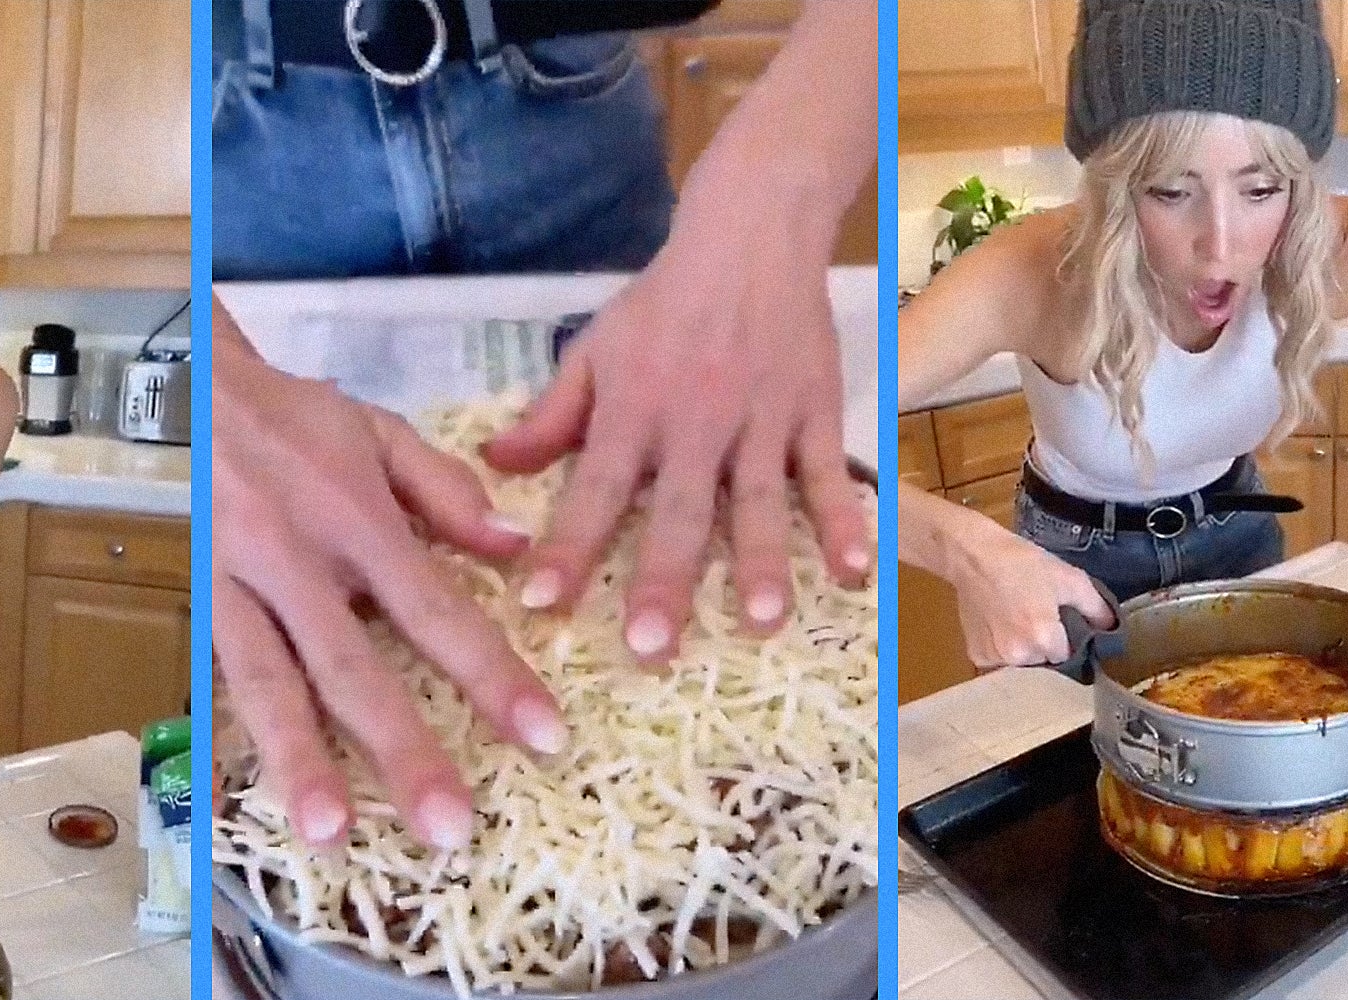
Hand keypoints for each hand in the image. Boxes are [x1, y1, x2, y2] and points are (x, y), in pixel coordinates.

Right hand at [211, 347, 566, 851]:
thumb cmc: (294, 417)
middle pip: (357, 669)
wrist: (189, 388)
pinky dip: (245, 738)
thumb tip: (516, 549)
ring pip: (274, 685)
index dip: (492, 677)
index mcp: (359, 519)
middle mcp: (300, 563)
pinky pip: (223, 680)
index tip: (542, 735)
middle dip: (404, 751)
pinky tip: (267, 795)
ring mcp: (239, 588)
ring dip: (303, 762)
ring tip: (330, 833)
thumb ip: (448, 490)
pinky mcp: (195, 603)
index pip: (439, 611)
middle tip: (448, 826)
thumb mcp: (380, 431)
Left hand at [482, 230, 869, 664]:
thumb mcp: (595, 349)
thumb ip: (551, 416)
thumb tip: (493, 465)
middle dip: (663, 580)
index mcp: (634, 408)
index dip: (567, 546)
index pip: (594, 486)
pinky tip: (854, 571)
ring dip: (762, 561)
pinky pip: (829, 472)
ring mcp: (761, 420)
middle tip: (651, 647)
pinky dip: (844, 519)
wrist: (752, 234)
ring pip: (759, 500)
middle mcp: (695, 421)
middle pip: (677, 510)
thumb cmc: (664, 301)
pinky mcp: (815, 411)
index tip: (541, 602)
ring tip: (764, 621)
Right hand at [947, 521, 1114, 670]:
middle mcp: (1018, 655)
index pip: (1068, 658)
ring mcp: (994, 657)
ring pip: (1022, 664)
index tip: (1063, 626)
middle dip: (1046, 647)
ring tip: (1019, 620)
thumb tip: (1112, 629)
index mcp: (1044, 638)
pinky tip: (1001, 626)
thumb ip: (1096, 608)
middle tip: (1039, 617)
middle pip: (1045, 663)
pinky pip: (1000, 662)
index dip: (1068, 641)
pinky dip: (1003, 650)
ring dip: (1025, 650)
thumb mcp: (1069, 578)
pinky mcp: (977, 654)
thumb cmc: (1021, 563)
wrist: (973, 556)